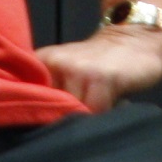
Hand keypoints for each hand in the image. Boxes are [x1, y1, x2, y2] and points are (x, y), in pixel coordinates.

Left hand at [34, 25, 161, 111]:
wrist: (134, 38)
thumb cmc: (98, 62)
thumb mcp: (66, 70)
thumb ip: (50, 90)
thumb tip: (38, 123)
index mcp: (41, 61)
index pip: (27, 97)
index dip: (39, 112)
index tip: (51, 115)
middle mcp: (55, 63)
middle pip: (50, 109)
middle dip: (64, 115)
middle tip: (82, 107)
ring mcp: (78, 70)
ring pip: (72, 113)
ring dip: (86, 115)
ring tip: (99, 102)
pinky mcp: (101, 79)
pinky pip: (95, 112)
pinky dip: (104, 112)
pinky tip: (113, 100)